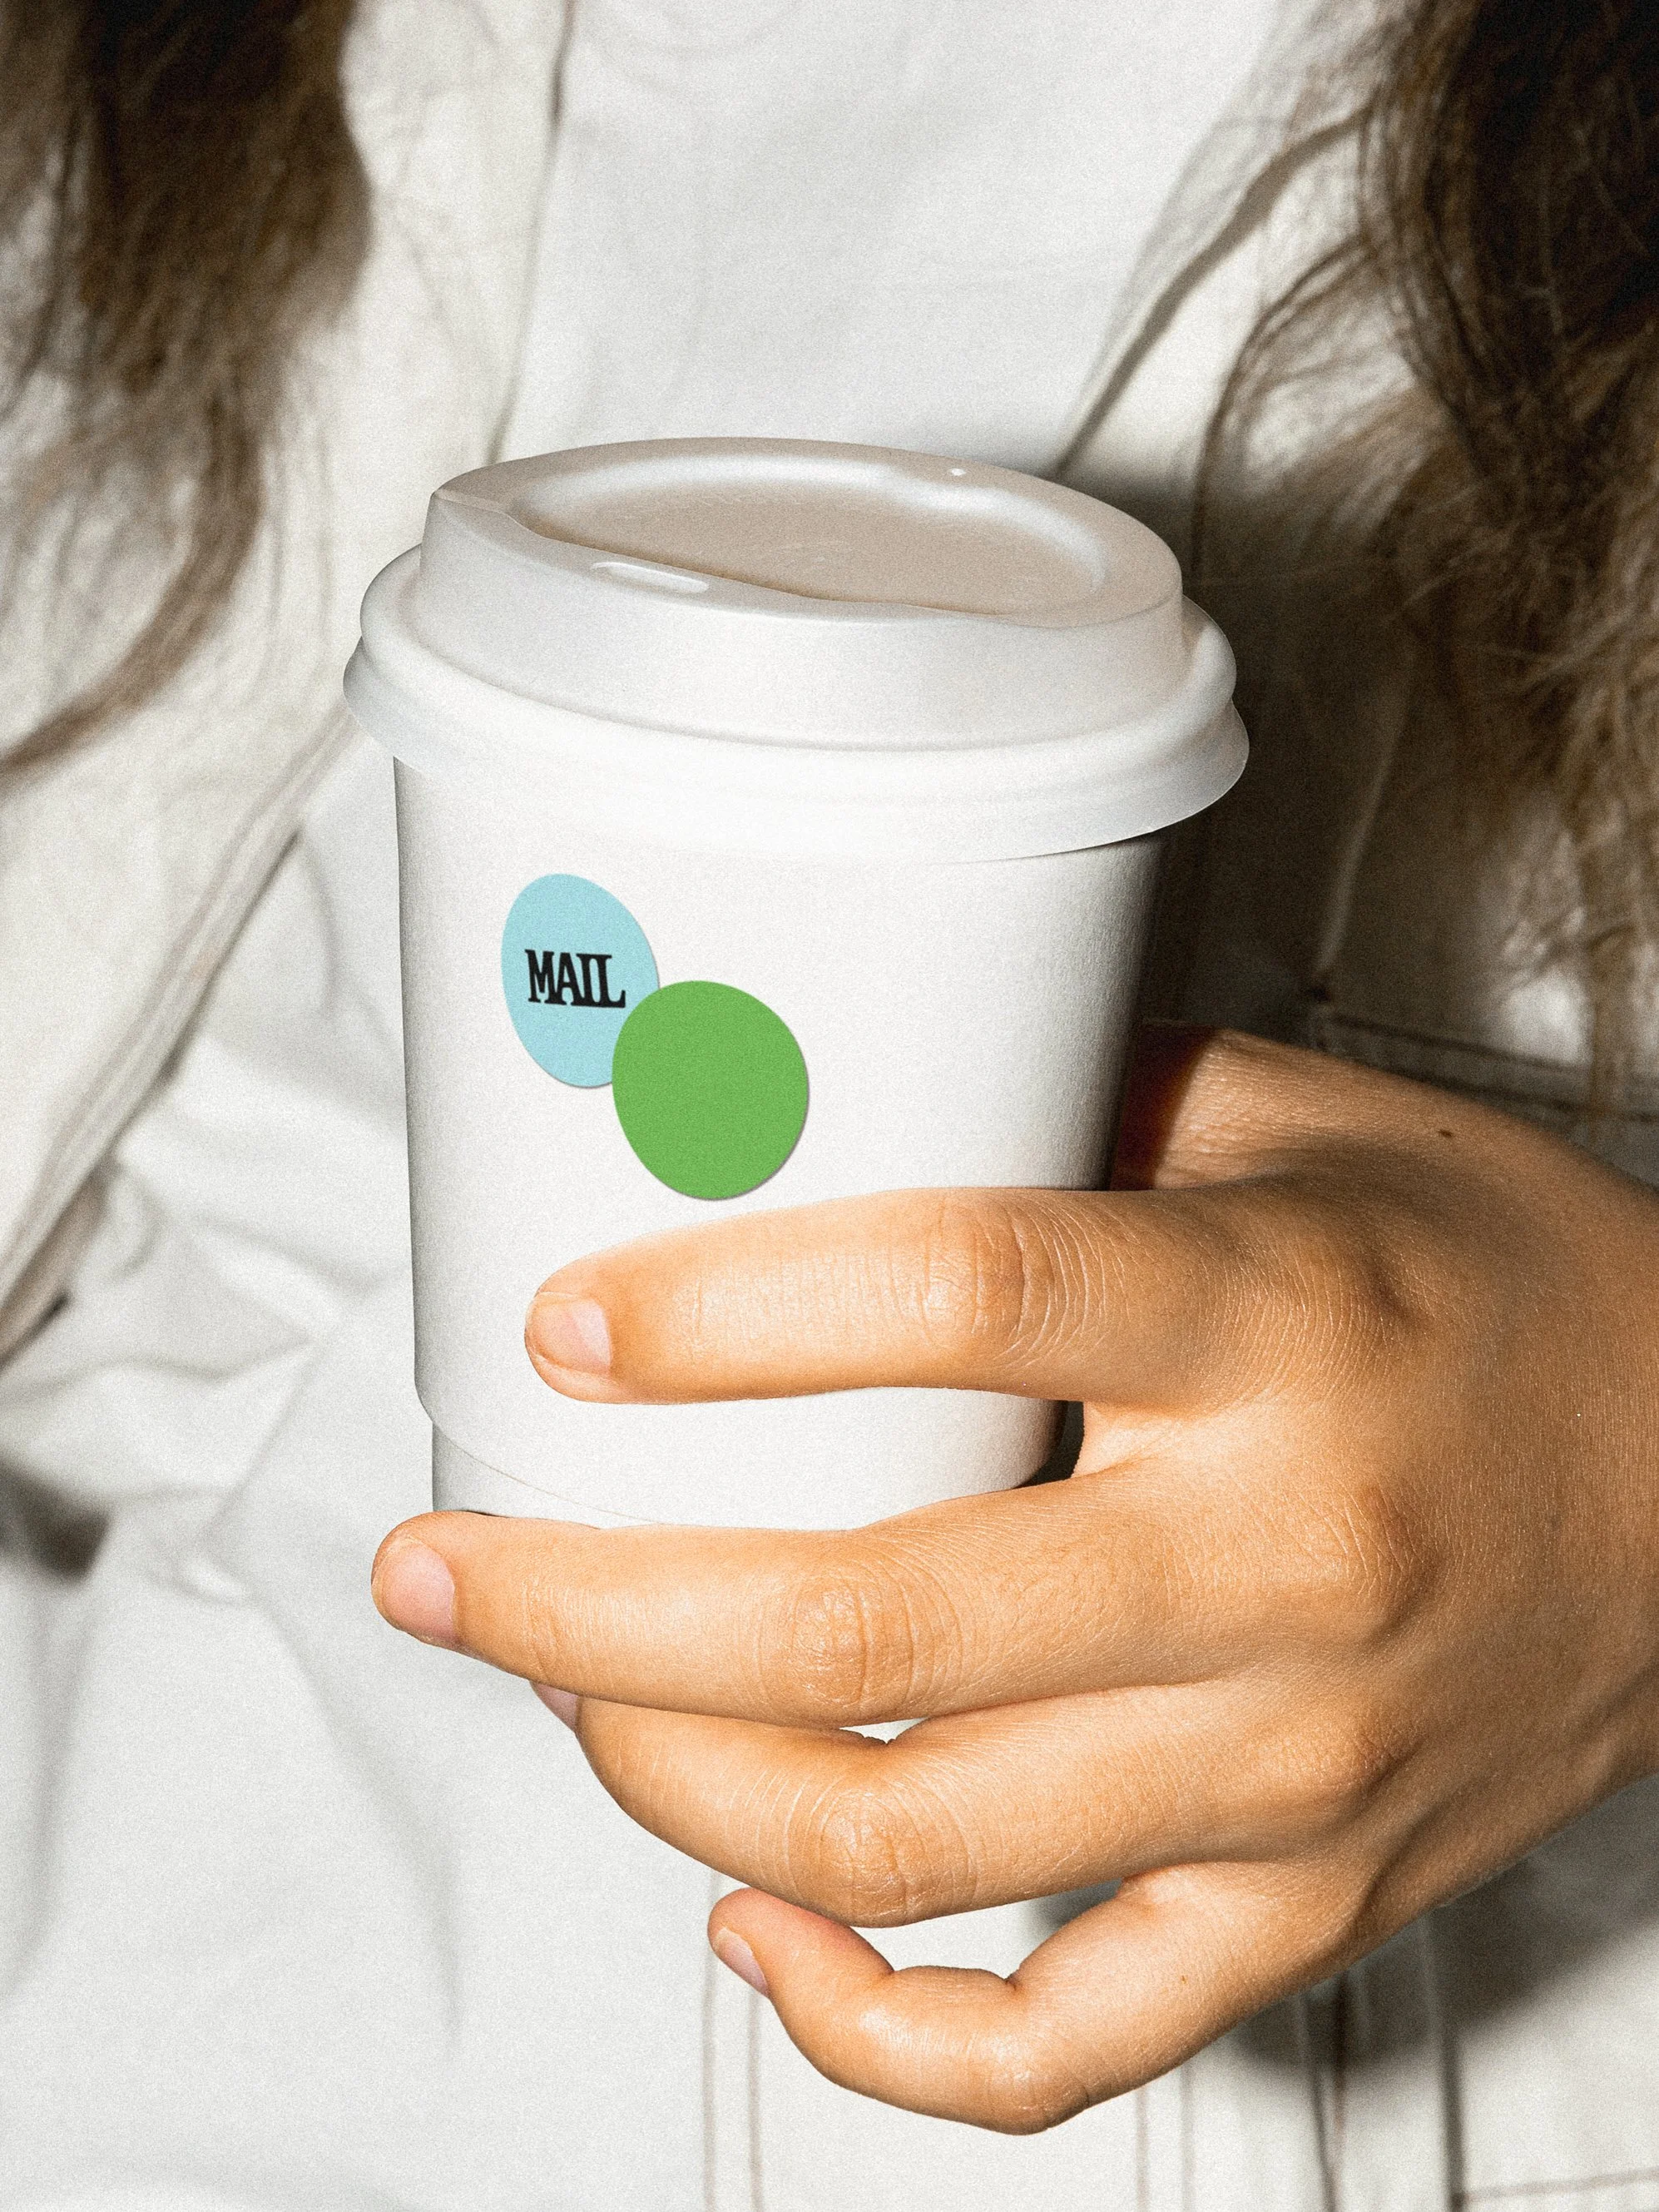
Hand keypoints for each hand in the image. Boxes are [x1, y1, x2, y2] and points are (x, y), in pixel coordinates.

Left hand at [372, 1027, 1658, 2132]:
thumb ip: (1084, 1109)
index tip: (573, 1321)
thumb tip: (834, 1107)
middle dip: (590, 1605)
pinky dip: (866, 2022)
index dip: (726, 1315)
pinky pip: (1056, 2039)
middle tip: (448, 1562)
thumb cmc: (1503, 1293)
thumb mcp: (1318, 1129)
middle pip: (871, 1623)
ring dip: (671, 1780)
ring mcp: (1291, 1771)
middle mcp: (1280, 1564)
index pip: (962, 1295)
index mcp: (1278, 1323)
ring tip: (556, 1691)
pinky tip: (757, 1922)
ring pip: (908, 1841)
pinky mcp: (1304, 1905)